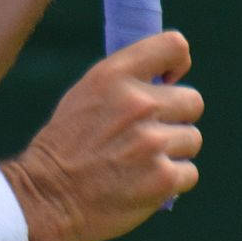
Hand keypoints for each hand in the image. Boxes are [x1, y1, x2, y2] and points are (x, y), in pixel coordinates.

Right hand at [0, 31, 203, 240]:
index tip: (168, 80)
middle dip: (176, 117)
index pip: (174, 46)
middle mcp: (138, 103)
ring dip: (173, 151)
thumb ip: (125, 82)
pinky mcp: (163, 178)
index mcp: (114, 75)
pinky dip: (172, 180)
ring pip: (192, 138)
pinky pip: (189, 172)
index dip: (178, 63)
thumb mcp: (87, 93)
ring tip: (141, 160)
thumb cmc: (66, 143)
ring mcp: (153, 142)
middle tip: (149, 132)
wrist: (48, 194)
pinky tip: (144, 181)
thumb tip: (166, 79)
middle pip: (192, 100)